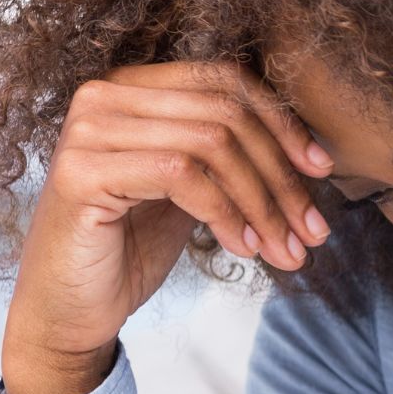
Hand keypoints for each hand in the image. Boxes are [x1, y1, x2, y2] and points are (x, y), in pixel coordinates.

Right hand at [1, 62, 334, 393]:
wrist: (70, 311)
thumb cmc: (129, 250)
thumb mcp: (194, 191)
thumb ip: (230, 157)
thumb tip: (311, 151)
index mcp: (133, 88)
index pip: (226, 82)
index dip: (282, 123)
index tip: (322, 171)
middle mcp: (104, 95)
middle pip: (225, 114)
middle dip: (282, 176)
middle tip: (313, 230)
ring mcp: (88, 128)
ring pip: (212, 144)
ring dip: (263, 203)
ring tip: (286, 250)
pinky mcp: (81, 170)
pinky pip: (181, 175)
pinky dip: (226, 212)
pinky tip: (244, 248)